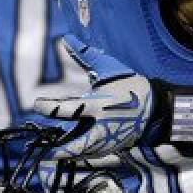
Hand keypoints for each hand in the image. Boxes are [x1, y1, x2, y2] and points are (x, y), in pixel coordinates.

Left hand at [34, 38, 162, 157]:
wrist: (155, 106)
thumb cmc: (129, 84)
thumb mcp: (108, 67)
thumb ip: (85, 55)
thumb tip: (66, 38)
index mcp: (98, 104)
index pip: (68, 109)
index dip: (49, 108)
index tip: (37, 105)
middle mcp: (101, 125)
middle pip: (77, 144)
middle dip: (60, 150)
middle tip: (44, 151)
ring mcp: (108, 139)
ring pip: (83, 152)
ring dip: (67, 154)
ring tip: (50, 154)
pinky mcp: (112, 147)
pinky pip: (92, 154)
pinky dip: (80, 154)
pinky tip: (68, 153)